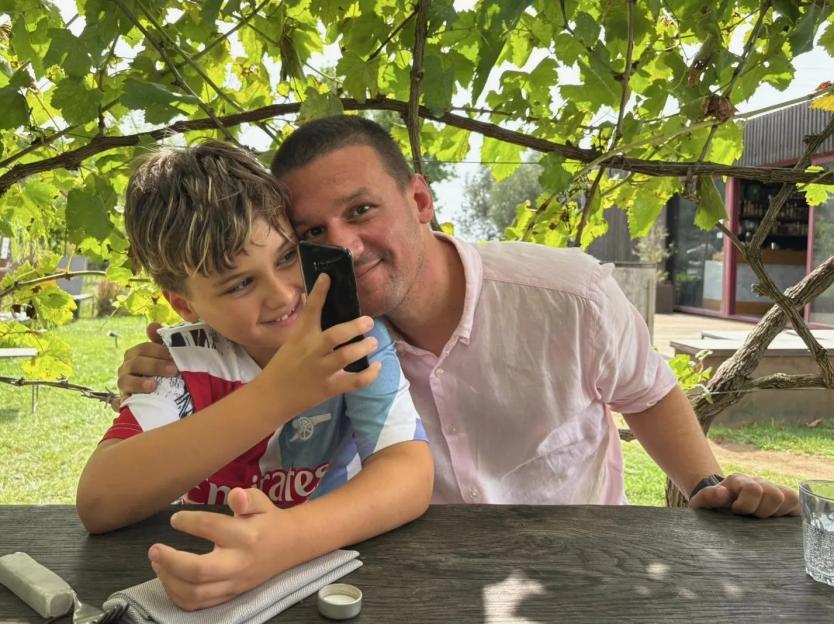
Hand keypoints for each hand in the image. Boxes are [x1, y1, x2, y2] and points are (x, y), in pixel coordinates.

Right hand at [114, 323, 177, 409]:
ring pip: (125, 381)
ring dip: (139, 383)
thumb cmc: (161, 371)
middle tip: (173, 370)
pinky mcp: (123, 401)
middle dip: (155, 366)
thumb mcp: (163, 356)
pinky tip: (132, 402)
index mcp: (136, 355)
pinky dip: (122, 402)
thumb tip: (153, 326)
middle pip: (136, 363)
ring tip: (153, 385)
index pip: (144, 349)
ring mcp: (124, 385)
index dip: (158, 351)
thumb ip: (160, 340)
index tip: (173, 355)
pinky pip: (118, 402)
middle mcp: (127, 368)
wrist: (160, 395)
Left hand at [148, 488, 294, 609]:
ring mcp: (233, 583)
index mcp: (246, 536)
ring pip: (195, 593)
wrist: (289, 546)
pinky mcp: (230, 595)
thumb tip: (235, 495)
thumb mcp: (262, 502)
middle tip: (153, 549)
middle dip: (170, 561)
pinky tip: (169, 579)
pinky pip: (199, 604)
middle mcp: (239, 563)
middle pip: (199, 571)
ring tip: (157, 563)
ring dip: (169, 580)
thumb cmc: (268, 520)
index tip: (175, 518)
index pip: (211, 528)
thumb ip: (247, 498)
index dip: (188, 521)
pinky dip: (178, 596)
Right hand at [257, 273, 380, 416]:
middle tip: (368, 322)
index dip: (319, 292)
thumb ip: (309, 329)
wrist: (271, 397)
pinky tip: (377, 366)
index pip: (310, 310)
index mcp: (301, 337)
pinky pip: (354, 381)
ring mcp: (321, 370)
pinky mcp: (329, 388)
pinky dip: (370, 374)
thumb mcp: (292, 343)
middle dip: (355, 326)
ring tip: (373, 342)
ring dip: (364, 347)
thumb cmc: (283, 367)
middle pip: (335, 335)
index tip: (328, 277)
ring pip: (346, 356)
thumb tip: (323, 307)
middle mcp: (312, 351)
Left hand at [688, 473, 798, 517]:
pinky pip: (798, 504)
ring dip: (777, 512)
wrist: (718, 506)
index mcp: (739, 481)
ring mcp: (773, 491)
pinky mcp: (784, 502)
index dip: (746, 505)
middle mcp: (759, 482)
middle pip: (775, 494)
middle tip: (750, 517)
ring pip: (790, 497)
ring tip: (763, 519)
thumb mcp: (702, 502)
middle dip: (762, 511)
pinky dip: (790, 514)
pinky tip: (776, 521)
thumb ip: (708, 496)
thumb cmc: (711, 506)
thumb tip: (723, 493)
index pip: (753, 489)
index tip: (735, 512)